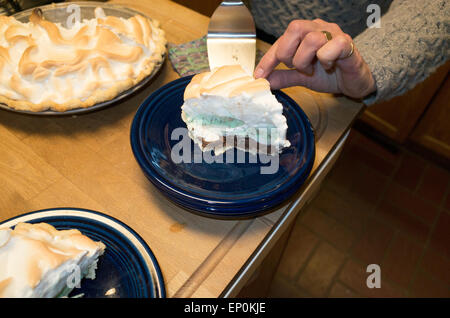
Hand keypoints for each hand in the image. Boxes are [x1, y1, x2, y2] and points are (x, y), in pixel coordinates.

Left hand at [254, 19, 375, 98]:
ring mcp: (334, 34)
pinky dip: (326, 59)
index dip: (268, 58)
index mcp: (306, 34)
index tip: (259, 74)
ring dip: (306, 60)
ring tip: (313, 69)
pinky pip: (332, 46)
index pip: (281, 40)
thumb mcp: (302, 77)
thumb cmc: (331, 74)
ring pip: (312, 39)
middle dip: (289, 54)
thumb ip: (284, 76)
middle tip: (296, 68)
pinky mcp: (348, 44)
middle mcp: (319, 29)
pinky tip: (329, 66)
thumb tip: (264, 80)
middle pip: (295, 28)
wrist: (356, 82)